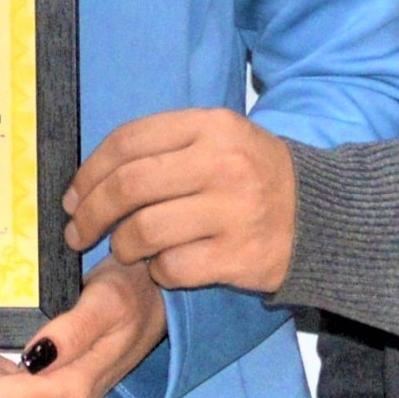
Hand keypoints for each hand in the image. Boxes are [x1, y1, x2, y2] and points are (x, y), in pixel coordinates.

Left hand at [63, 107, 297, 293]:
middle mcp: (221, 164)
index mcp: (210, 126)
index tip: (73, 196)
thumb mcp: (219, 140)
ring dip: (122, 246)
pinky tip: (165, 266)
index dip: (89, 171)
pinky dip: (158, 271)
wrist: (324, 216)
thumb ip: (163, 148)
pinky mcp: (239, 256)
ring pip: (144, 231)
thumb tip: (90, 180)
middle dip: (90, 214)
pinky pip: (173, 268)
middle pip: (127, 187)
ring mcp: (233, 211)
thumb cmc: (255, 176)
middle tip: (77, 233)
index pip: (128, 142)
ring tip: (124, 250)